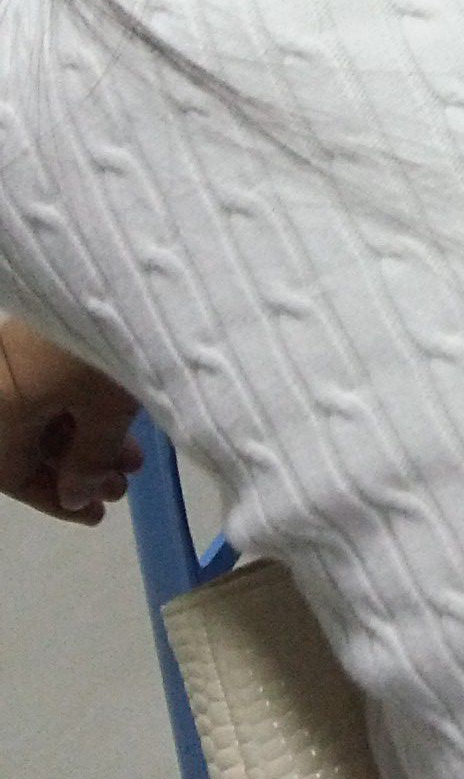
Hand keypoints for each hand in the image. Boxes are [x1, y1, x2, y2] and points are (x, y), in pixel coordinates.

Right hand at [0, 318, 140, 526]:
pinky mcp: (47, 329)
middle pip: (27, 439)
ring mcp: (21, 351)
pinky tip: (124, 413)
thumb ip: (88, 461)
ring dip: (87, 436)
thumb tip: (77, 497)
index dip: (55, 498)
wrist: (126, 265)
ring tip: (134, 453)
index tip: (97, 513)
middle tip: (123, 481)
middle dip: (77, 465)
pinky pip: (53, 379)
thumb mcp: (105, 411)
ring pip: (45, 408)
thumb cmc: (107, 346)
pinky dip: (85, 403)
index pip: (10, 472)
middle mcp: (1, 379)